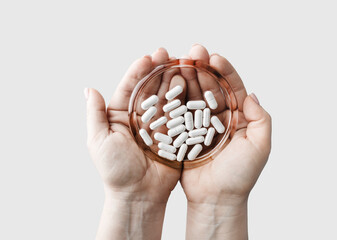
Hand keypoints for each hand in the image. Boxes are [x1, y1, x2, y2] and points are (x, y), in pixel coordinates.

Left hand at [85, 48, 179, 239]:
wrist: (138, 195)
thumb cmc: (115, 171)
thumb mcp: (98, 141)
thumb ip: (95, 115)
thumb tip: (89, 89)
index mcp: (121, 116)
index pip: (130, 87)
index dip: (139, 71)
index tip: (148, 57)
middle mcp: (141, 118)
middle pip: (151, 89)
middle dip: (160, 71)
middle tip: (170, 55)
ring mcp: (160, 126)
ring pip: (168, 99)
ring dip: (174, 81)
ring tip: (182, 66)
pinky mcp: (175, 136)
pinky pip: (181, 116)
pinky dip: (187, 101)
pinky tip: (193, 87)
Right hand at [180, 45, 271, 239]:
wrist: (216, 199)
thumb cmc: (240, 176)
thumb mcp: (259, 147)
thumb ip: (260, 119)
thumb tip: (251, 94)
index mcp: (238, 119)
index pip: (232, 88)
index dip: (224, 71)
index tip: (214, 58)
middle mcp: (219, 119)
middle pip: (210, 88)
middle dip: (203, 69)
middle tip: (193, 52)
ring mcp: (200, 126)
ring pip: (193, 97)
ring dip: (187, 79)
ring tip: (178, 63)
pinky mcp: (184, 135)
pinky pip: (179, 114)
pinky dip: (174, 100)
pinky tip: (168, 85)